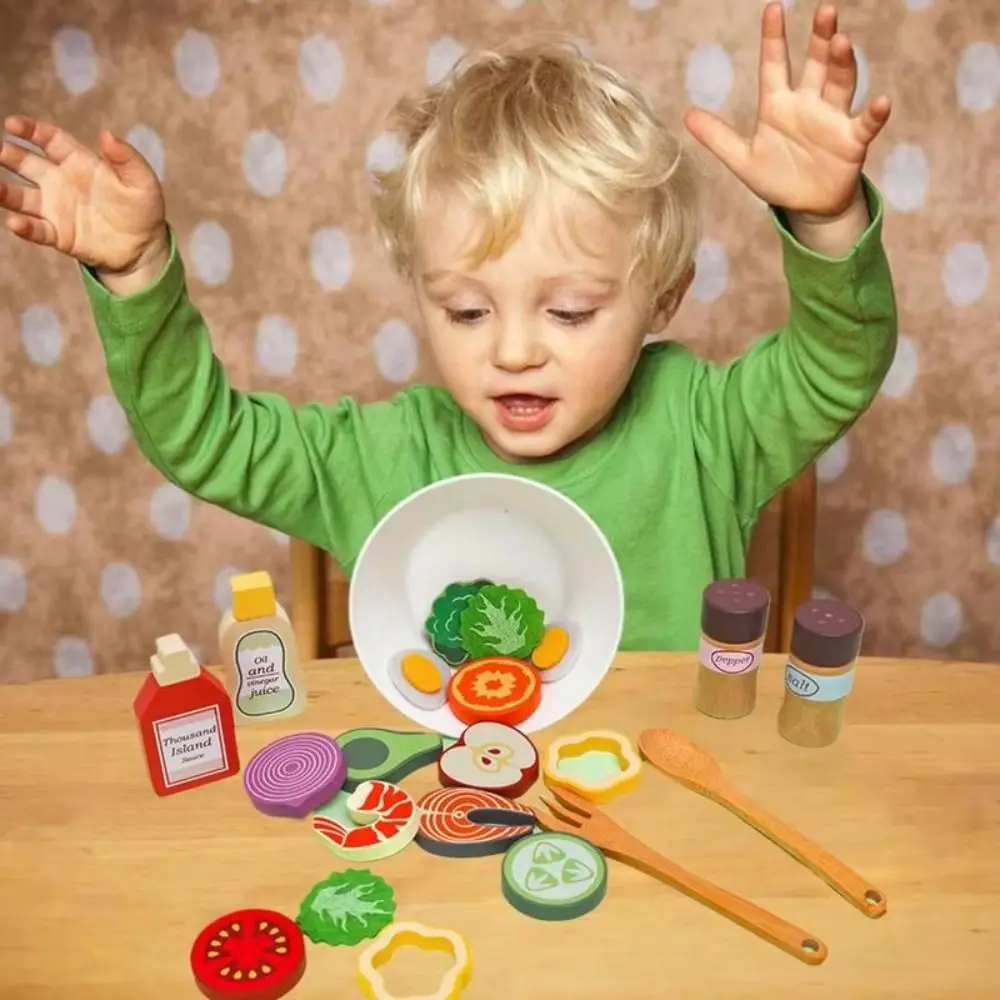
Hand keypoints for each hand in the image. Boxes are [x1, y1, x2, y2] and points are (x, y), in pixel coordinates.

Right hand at [0, 116, 167, 276]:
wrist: (144, 247)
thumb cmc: (143, 209)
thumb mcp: (143, 182)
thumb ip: (127, 158)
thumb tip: (106, 134)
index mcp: (79, 162)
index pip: (50, 140)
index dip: (31, 130)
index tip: (12, 124)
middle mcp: (60, 182)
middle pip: (27, 164)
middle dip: (9, 155)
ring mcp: (56, 208)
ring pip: (22, 196)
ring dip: (5, 191)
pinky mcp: (59, 235)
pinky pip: (37, 229)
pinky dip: (25, 227)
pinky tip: (15, 223)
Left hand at [683, 2, 890, 218]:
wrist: (805, 207)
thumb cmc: (777, 177)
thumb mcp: (742, 160)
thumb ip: (717, 138)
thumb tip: (686, 116)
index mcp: (778, 105)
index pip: (774, 66)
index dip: (774, 39)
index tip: (773, 8)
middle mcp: (808, 104)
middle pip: (816, 64)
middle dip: (820, 39)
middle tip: (825, 10)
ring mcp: (832, 119)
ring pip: (840, 84)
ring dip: (843, 64)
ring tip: (842, 42)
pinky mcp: (851, 141)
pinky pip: (865, 124)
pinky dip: (875, 114)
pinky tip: (883, 102)